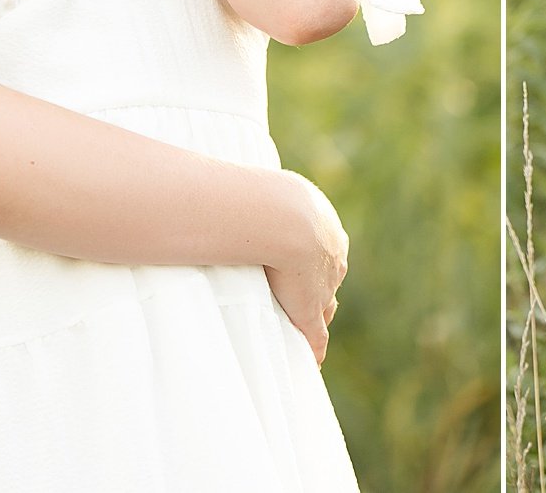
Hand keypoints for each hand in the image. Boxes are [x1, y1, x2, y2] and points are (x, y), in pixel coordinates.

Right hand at [262, 169, 348, 366]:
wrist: (281, 218)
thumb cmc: (260, 196)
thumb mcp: (260, 188)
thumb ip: (244, 196)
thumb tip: (214, 185)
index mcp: (322, 224)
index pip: (320, 248)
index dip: (310, 261)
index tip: (299, 267)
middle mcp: (331, 255)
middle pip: (328, 277)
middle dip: (318, 287)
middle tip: (303, 297)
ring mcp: (324, 284)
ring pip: (324, 305)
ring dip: (315, 316)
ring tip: (303, 328)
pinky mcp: (310, 310)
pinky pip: (316, 335)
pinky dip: (313, 348)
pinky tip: (311, 360)